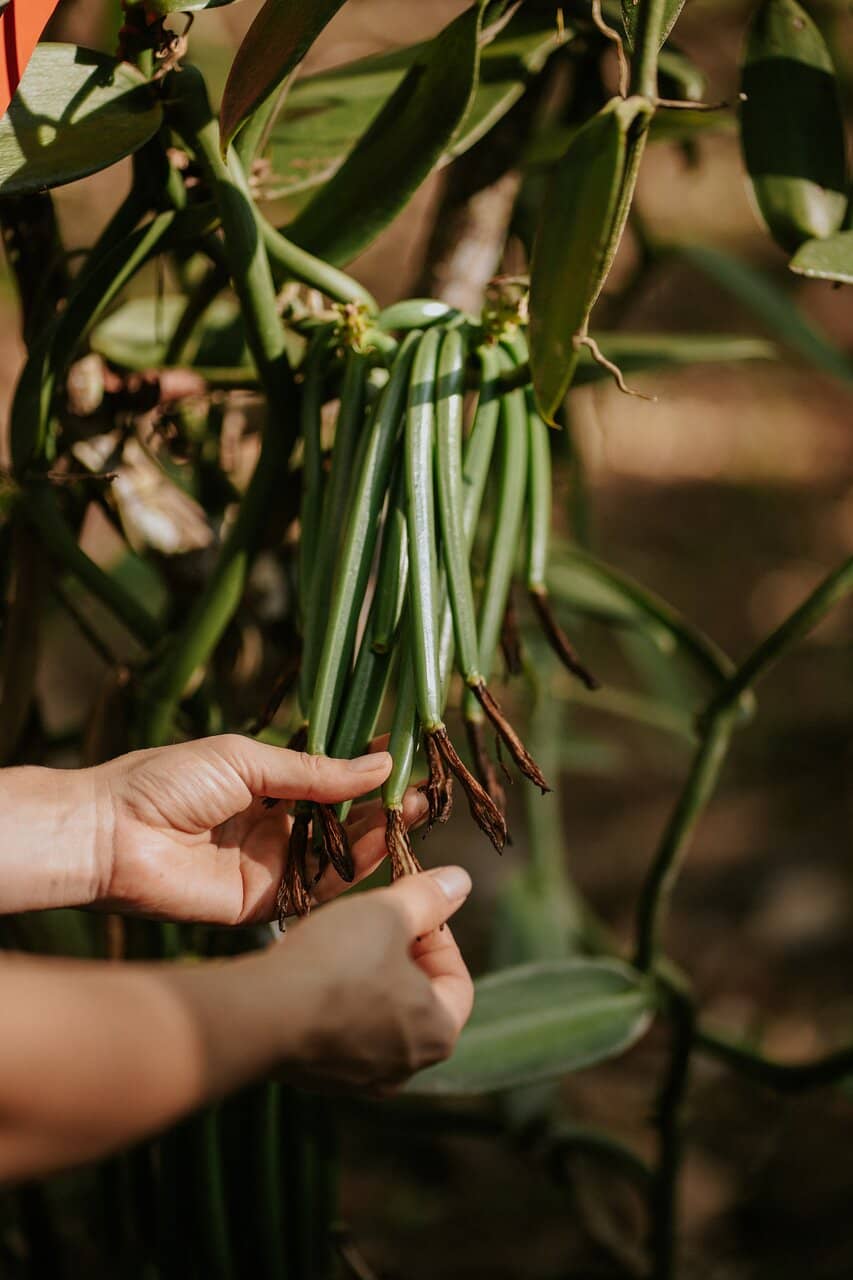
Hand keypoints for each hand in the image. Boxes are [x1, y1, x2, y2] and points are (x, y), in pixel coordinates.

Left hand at [88, 735, 425, 923]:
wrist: (107, 836)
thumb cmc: (165, 782)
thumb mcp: (247, 760)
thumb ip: (313, 771)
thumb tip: (379, 761)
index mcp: (262, 784)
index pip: (328, 777)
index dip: (367, 768)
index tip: (408, 756)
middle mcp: (272, 825)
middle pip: (340, 820)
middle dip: (383, 805)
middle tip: (425, 792)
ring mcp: (269, 866)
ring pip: (335, 856)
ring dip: (377, 836)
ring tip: (417, 812)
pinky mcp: (262, 905)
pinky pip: (315, 891)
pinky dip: (350, 874)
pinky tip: (384, 847)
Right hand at [257, 865, 474, 1092]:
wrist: (259, 1014)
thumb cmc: (335, 962)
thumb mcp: (387, 913)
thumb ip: (429, 897)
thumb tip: (461, 880)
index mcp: (438, 1033)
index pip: (457, 979)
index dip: (439, 936)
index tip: (411, 910)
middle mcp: (406, 1068)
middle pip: (419, 1000)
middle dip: (402, 956)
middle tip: (378, 923)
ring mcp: (362, 1080)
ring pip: (378, 1016)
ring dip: (369, 978)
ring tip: (344, 944)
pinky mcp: (321, 1079)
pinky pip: (342, 1033)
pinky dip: (338, 1003)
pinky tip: (315, 974)